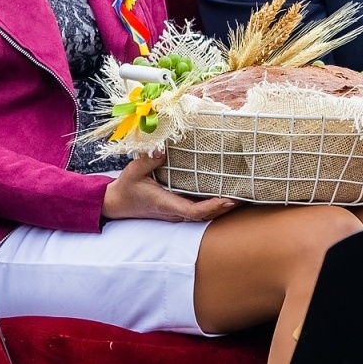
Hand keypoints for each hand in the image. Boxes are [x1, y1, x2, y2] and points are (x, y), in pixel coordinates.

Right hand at [102, 152, 237, 222]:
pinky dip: (212, 202)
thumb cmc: (126, 189)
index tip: (229, 200)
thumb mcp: (132, 171)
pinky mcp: (177, 208)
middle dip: (225, 207)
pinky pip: (199, 208)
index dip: (213, 207)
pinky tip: (224, 192)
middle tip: (246, 196)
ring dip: (222, 206)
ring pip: (204, 213)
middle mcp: (175, 212)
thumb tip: (163, 149)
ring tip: (241, 193)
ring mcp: (177, 212)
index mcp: (166, 204)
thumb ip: (147, 161)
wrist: (116, 204)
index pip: (194, 212)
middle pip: (205, 215)